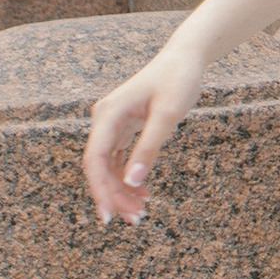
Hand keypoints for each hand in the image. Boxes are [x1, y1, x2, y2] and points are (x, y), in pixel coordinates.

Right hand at [84, 34, 208, 224]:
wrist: (185, 58)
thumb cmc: (177, 80)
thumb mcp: (167, 115)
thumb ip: (149, 148)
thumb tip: (133, 182)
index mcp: (108, 114)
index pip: (94, 159)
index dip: (99, 189)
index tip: (109, 215)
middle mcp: (105, 120)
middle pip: (100, 167)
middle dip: (114, 195)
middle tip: (134, 220)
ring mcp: (113, 125)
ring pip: (109, 167)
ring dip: (121, 190)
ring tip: (140, 212)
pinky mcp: (124, 128)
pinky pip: (119, 159)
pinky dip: (128, 177)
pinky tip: (142, 194)